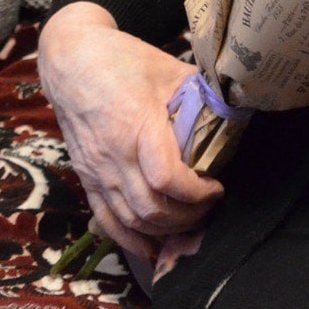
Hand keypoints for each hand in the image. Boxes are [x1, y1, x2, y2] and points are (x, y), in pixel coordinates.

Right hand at [38, 2, 223, 262]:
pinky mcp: (87, 179)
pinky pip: (107, 221)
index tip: (217, 186)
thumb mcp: (169, 69)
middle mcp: (114, 157)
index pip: (167, 178)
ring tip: (192, 220)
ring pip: (132, 221)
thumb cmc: (123, 61)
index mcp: (137, 127)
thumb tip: (236, 106)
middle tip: (211, 205)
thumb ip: (200, 93)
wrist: (72, 62)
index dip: (197, 192)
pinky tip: (153, 247)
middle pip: (152, 208)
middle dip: (188, 216)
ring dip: (165, 230)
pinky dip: (131, 240)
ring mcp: (97, 172)